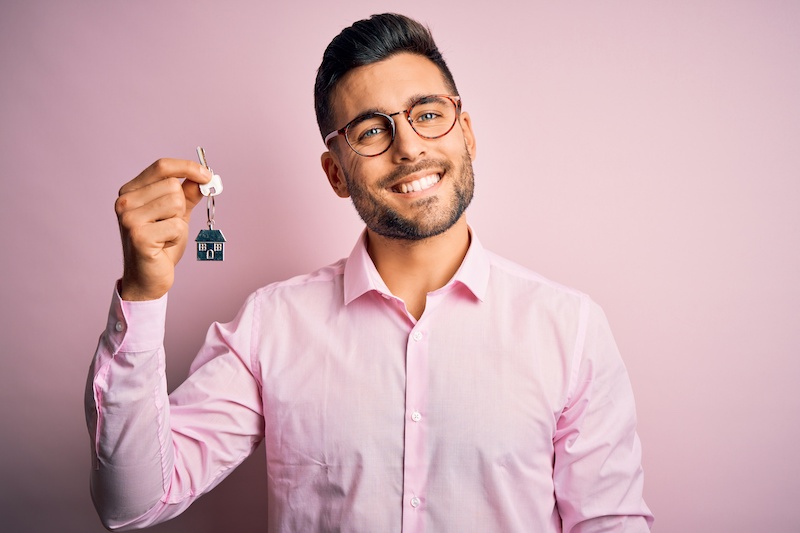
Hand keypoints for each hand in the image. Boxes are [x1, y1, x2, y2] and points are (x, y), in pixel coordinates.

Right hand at [115, 158, 211, 300]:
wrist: (148, 278)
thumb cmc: (161, 246)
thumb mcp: (176, 215)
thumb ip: (187, 194)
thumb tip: (202, 176)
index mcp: (130, 191)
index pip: (162, 166)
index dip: (188, 167)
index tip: (207, 175)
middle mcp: (125, 201)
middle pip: (173, 185)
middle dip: (181, 206)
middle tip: (168, 225)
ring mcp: (129, 218)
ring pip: (176, 203)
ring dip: (179, 222)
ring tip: (165, 236)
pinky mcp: (139, 235)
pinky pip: (177, 225)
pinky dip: (177, 237)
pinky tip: (163, 247)